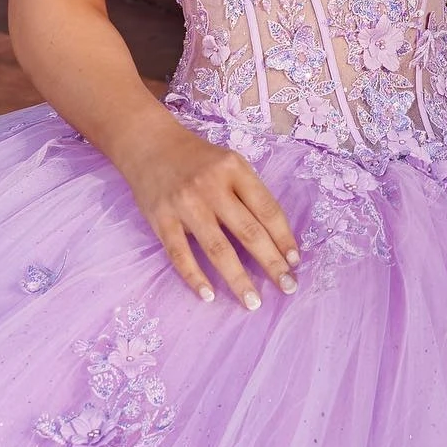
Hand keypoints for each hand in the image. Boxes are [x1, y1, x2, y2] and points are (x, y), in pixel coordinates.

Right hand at [120, 121, 300, 308]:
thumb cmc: (197, 159)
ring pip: (217, 248)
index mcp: (234, 169)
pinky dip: (195, 277)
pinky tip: (209, 295)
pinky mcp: (161, 219)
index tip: (295, 261)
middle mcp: (212, 186)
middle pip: (248, 231)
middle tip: (288, 287)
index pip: (267, 209)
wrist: (150, 144)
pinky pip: (180, 254)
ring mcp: (185, 203)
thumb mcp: (229, 163)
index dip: (284, 238)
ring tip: (253, 302)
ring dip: (238, 279)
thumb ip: (248, 193)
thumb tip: (276, 238)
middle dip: (271, 263)